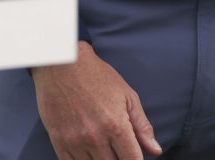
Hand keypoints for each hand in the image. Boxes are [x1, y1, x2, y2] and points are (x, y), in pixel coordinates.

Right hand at [31, 42, 162, 159]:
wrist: (62, 64)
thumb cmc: (97, 76)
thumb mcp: (127, 95)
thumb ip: (142, 125)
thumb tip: (155, 150)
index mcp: (116, 126)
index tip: (133, 158)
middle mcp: (96, 137)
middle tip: (117, 149)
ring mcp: (75, 140)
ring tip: (103, 149)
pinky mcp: (59, 141)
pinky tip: (88, 154)